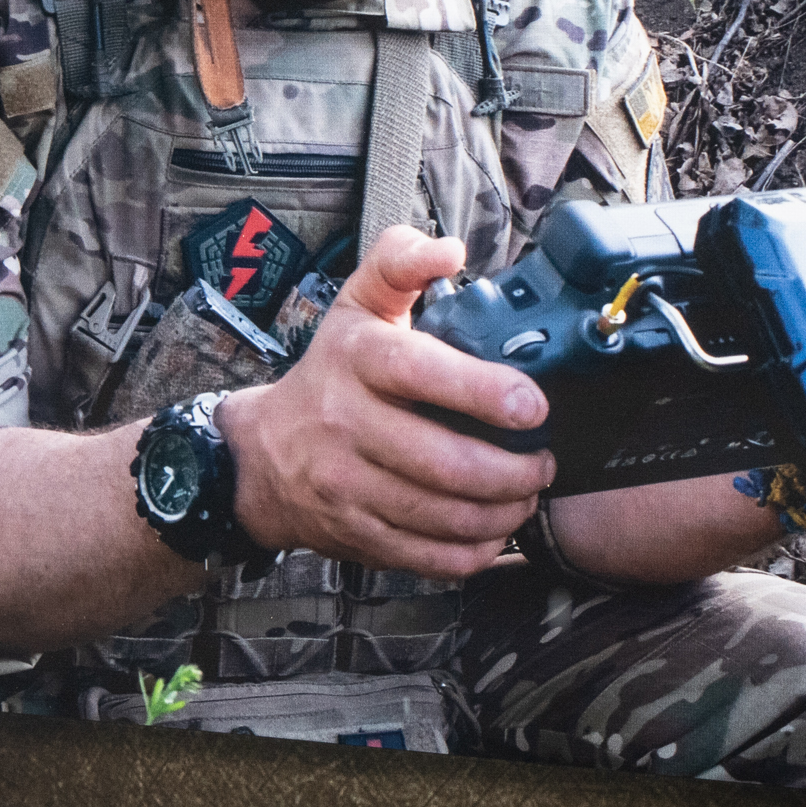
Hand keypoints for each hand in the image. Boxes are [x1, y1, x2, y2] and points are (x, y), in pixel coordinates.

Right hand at [218, 226, 554, 578]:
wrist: (261, 454)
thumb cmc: (329, 373)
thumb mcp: (356, 304)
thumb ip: (400, 262)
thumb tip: (449, 249)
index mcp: (356, 359)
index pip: (421, 373)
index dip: (485, 392)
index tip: (534, 406)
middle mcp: (346, 423)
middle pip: (446, 462)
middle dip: (515, 470)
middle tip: (544, 461)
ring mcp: (348, 486)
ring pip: (444, 515)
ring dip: (504, 511)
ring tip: (527, 493)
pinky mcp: (355, 535)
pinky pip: (429, 557)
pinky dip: (475, 551)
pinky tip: (495, 530)